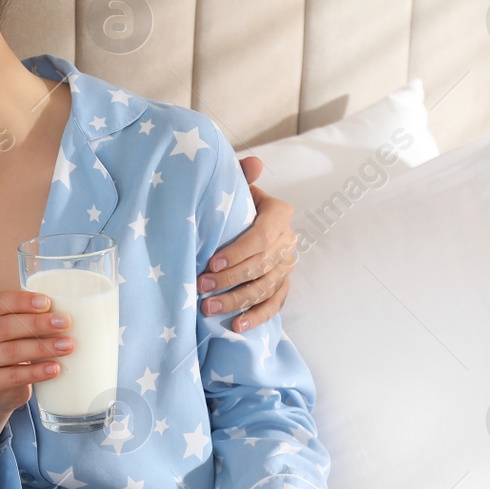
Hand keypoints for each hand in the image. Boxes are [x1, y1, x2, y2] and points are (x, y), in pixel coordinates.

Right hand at [0, 290, 71, 448]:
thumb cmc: (10, 350)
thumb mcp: (12, 331)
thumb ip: (29, 318)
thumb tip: (67, 310)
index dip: (22, 301)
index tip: (48, 302)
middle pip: (5, 327)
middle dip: (38, 324)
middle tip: (65, 322)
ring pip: (11, 351)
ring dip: (42, 347)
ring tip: (67, 346)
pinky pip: (13, 376)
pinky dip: (37, 372)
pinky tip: (55, 369)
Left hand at [196, 155, 295, 332]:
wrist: (244, 222)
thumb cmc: (234, 205)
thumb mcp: (237, 189)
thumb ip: (242, 177)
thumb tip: (254, 163)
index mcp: (279, 214)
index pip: (263, 235)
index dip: (239, 251)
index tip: (211, 262)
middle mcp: (288, 241)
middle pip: (261, 265)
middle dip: (230, 279)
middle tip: (201, 287)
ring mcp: (287, 266)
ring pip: (265, 288)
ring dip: (237, 301)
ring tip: (209, 309)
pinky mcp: (283, 286)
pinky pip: (274, 304)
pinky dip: (257, 316)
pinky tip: (237, 325)